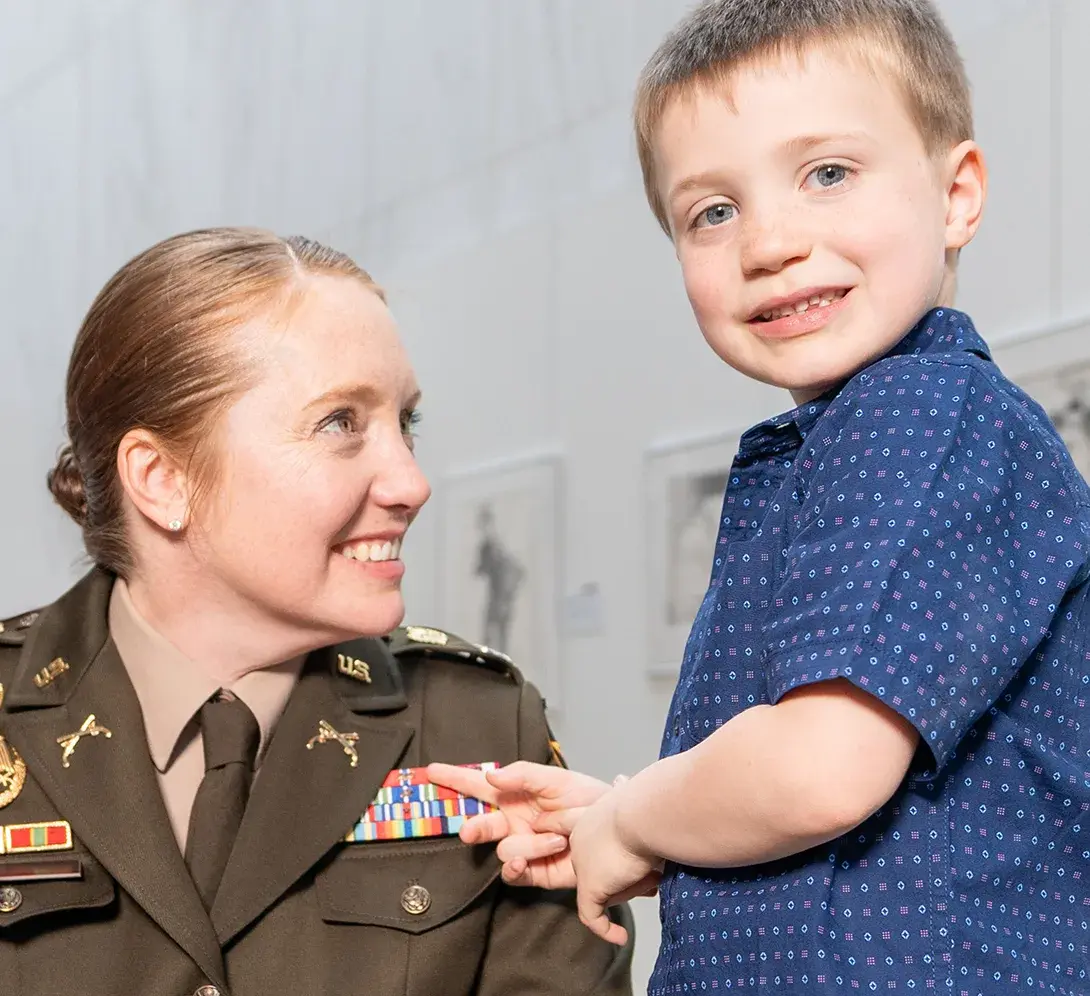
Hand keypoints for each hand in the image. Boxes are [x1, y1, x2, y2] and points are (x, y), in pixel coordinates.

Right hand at [426, 760, 610, 887]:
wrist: (614, 830)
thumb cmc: (587, 799)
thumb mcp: (556, 779)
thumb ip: (521, 775)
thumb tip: (489, 776)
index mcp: (515, 796)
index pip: (478, 786)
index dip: (455, 779)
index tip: (430, 771)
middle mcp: (513, 822)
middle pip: (479, 825)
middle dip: (473, 828)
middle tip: (469, 830)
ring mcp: (522, 848)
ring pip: (502, 850)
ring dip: (528, 844)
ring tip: (556, 838)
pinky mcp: (533, 873)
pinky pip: (512, 873)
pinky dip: (517, 866)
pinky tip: (526, 861)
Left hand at [568, 789, 662, 945]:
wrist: (647, 813)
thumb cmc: (649, 803)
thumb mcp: (634, 792)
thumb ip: (625, 792)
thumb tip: (621, 781)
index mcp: (591, 818)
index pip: (593, 843)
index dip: (611, 854)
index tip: (629, 858)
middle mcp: (581, 840)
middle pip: (600, 870)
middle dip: (628, 875)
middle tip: (652, 871)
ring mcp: (583, 864)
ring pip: (604, 890)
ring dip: (630, 889)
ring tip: (653, 875)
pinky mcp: (590, 886)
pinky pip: (592, 916)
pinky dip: (607, 929)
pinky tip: (619, 936)